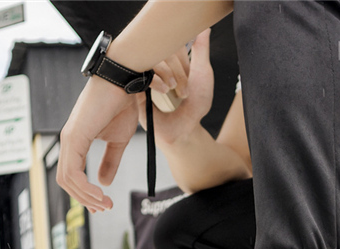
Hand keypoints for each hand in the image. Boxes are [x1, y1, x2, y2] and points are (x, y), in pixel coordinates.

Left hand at [57, 76, 138, 211]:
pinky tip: (100, 192)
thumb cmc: (121, 105)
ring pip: (67, 180)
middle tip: (105, 209)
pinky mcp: (74, 137)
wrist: (123, 82)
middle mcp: (68, 141)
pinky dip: (85, 187)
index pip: (72, 175)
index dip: (85, 194)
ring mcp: (69, 139)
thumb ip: (111, 161)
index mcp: (76, 142)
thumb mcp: (119, 140)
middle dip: (86, 200)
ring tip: (106, 203)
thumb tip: (103, 182)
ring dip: (87, 197)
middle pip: (66, 182)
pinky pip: (73, 171)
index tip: (103, 204)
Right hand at [138, 29, 213, 147]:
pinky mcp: (136, 87)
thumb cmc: (195, 106)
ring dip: (168, 74)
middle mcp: (156, 65)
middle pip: (161, 49)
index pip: (170, 42)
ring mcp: (145, 74)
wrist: (184, 129)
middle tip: (185, 88)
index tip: (191, 74)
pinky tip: (164, 91)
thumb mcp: (203, 74)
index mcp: (170, 59)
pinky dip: (155, 80)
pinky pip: (140, 73)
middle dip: (177, 68)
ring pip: (152, 58)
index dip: (183, 56)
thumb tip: (204, 28)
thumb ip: (201, 50)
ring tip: (174, 91)